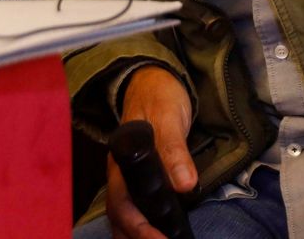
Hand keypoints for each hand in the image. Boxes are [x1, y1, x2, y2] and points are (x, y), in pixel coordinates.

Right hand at [107, 65, 195, 238]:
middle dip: (135, 237)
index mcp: (122, 162)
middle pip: (119, 217)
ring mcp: (129, 178)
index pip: (122, 204)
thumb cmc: (159, 96)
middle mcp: (121, 175)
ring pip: (124, 216)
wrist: (153, 80)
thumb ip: (174, 149)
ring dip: (136, 234)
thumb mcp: (169, 117)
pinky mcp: (140, 179)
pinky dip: (142, 225)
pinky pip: (135, 208)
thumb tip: (184, 185)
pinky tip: (157, 232)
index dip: (139, 227)